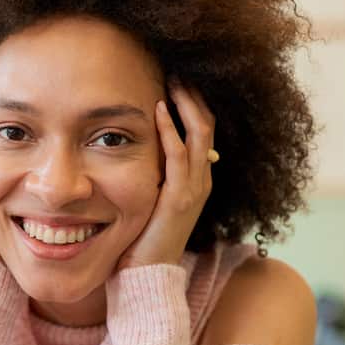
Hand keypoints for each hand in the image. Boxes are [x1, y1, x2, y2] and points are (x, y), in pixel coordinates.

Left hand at [115, 79, 215, 270]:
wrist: (146, 275)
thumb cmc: (142, 238)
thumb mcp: (151, 199)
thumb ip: (154, 176)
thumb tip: (137, 148)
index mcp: (197, 178)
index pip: (202, 129)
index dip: (192, 102)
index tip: (174, 78)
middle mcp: (202, 180)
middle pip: (206, 124)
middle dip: (192, 94)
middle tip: (175, 69)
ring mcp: (194, 189)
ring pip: (200, 134)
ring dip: (186, 103)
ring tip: (172, 79)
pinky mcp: (179, 199)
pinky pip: (179, 156)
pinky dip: (170, 130)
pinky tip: (158, 109)